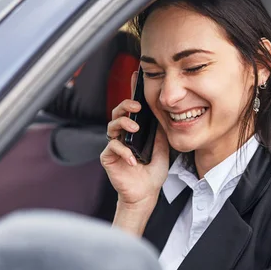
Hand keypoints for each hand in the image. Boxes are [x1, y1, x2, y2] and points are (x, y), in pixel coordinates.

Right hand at [100, 72, 168, 232]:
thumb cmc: (152, 172)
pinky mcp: (108, 157)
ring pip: (111, 125)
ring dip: (123, 123)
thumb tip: (162, 113)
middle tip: (136, 107)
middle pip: (117, 112)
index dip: (132, 92)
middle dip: (125, 105)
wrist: (146, 193)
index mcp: (135, 131)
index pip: (132, 109)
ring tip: (134, 128)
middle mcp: (123, 135)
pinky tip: (133, 159)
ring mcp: (114, 145)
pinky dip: (123, 151)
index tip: (136, 76)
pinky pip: (112, 147)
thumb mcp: (162, 147)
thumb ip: (159, 131)